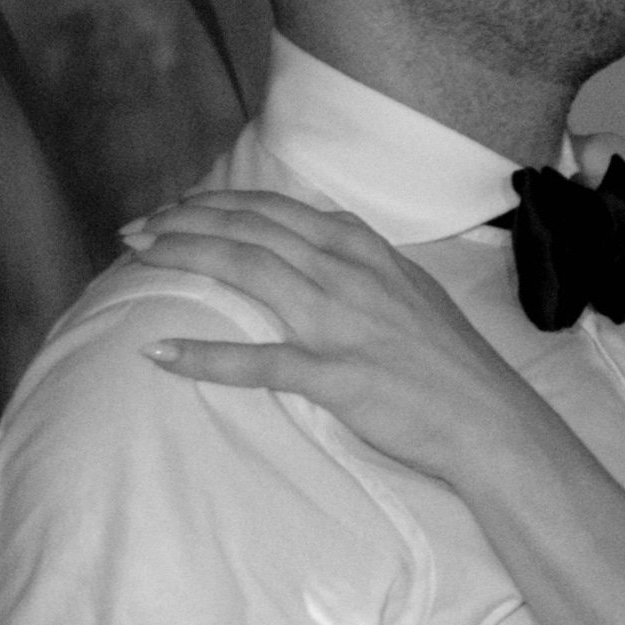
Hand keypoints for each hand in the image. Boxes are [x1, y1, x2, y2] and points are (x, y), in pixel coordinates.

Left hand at [123, 191, 507, 482]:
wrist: (491, 420)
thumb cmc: (454, 364)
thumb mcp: (412, 290)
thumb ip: (364, 264)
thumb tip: (324, 244)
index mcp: (363, 249)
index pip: (272, 210)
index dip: (214, 204)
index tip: (174, 211)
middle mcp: (346, 272)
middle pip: (248, 230)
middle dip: (181, 221)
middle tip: (134, 231)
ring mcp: (339, 322)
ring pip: (245, 270)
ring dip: (182, 257)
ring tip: (135, 258)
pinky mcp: (334, 376)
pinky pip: (257, 362)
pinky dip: (204, 357)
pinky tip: (160, 353)